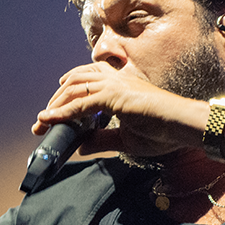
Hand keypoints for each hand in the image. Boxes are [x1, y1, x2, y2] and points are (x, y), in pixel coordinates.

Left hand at [35, 64, 196, 158]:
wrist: (183, 125)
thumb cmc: (163, 130)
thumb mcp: (126, 138)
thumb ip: (102, 139)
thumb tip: (81, 146)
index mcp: (120, 83)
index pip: (86, 82)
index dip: (67, 95)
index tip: (53, 112)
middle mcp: (115, 78)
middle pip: (75, 83)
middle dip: (55, 101)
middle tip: (41, 122)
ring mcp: (114, 85)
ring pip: (73, 90)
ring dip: (54, 107)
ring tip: (42, 123)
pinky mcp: (113, 96)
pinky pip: (79, 104)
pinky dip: (61, 113)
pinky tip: (49, 121)